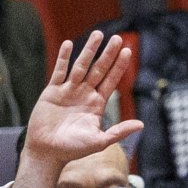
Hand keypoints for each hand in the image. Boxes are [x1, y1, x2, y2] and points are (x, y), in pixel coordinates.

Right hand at [15, 32, 143, 187]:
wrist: (46, 153)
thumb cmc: (71, 150)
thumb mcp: (98, 141)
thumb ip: (118, 131)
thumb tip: (141, 125)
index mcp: (96, 104)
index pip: (111, 80)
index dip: (119, 66)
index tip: (128, 51)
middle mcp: (84, 94)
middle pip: (98, 69)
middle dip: (108, 54)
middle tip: (117, 38)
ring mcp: (68, 91)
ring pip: (81, 66)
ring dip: (89, 50)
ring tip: (97, 34)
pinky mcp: (52, 92)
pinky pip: (59, 71)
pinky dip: (63, 58)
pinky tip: (69, 44)